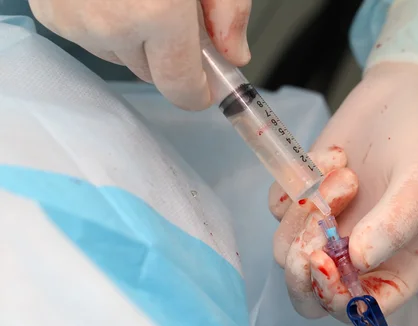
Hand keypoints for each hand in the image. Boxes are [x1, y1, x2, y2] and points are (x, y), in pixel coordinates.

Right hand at [30, 0, 250, 109]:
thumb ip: (228, 10)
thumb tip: (234, 53)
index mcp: (155, 13)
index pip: (180, 86)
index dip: (197, 92)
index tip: (206, 89)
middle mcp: (111, 23)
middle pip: (151, 72)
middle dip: (168, 54)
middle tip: (174, 14)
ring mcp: (75, 19)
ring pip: (120, 54)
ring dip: (135, 36)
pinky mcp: (51, 10)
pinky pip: (89, 36)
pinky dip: (105, 21)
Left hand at [269, 62, 417, 321]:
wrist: (417, 89)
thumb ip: (396, 224)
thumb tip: (357, 261)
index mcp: (396, 268)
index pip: (357, 312)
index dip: (335, 300)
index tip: (327, 263)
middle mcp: (358, 257)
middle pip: (310, 295)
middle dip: (301, 272)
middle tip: (316, 225)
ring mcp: (330, 228)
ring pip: (289, 249)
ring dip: (306, 214)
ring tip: (345, 171)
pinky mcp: (308, 198)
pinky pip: (279, 209)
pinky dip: (296, 186)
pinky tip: (333, 156)